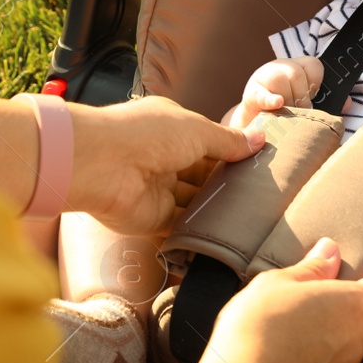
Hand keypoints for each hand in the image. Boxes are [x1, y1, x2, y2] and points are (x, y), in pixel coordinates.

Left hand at [63, 95, 264, 235]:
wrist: (102, 165)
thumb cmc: (145, 135)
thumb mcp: (197, 130)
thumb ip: (228, 141)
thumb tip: (259, 139)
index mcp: (172, 130)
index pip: (207, 143)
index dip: (231, 152)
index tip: (259, 164)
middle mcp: (164, 159)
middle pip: (202, 174)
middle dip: (226, 182)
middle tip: (260, 193)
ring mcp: (158, 190)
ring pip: (194, 201)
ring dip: (215, 207)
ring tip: (250, 214)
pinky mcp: (153, 219)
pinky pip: (182, 226)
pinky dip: (200, 229)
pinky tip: (226, 233)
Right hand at [203, 239, 362, 362]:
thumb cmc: (256, 326)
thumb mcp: (276, 283)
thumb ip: (310, 268)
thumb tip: (331, 250)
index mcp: (351, 305)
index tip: (350, 286)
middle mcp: (358, 342)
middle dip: (362, 318)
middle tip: (327, 312)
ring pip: (358, 356)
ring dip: (342, 347)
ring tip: (307, 341)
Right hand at [236, 56, 323, 126]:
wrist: (258, 124)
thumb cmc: (287, 111)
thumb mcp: (307, 103)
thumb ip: (326, 102)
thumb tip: (346, 103)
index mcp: (297, 66)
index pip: (312, 64)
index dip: (316, 82)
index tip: (314, 97)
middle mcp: (280, 67)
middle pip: (295, 73)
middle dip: (302, 96)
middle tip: (302, 111)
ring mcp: (263, 78)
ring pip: (278, 80)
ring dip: (288, 100)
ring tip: (289, 114)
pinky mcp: (251, 93)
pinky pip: (261, 94)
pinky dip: (271, 100)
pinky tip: (278, 105)